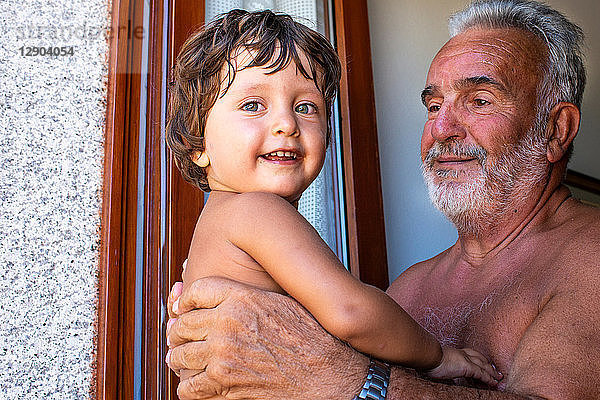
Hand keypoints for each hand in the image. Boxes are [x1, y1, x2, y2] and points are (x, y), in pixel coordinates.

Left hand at [166, 277, 368, 399]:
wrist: (328, 374)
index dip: (186, 301)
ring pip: (179, 356)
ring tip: (184, 361)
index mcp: (241, 297)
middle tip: (180, 340)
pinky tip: (198, 384)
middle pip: (183, 324)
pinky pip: (189, 387)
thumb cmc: (312, 338)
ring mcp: (222, 353)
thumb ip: (249, 296)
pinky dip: (190, 388)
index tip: (184, 308)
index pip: (197, 291)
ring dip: (180, 360)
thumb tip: (223, 297)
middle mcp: (227, 322)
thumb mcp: (282, 303)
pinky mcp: (223, 383)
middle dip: (179, 333)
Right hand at [426, 347, 502, 385]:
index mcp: (454, 351)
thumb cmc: (426, 359)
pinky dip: (489, 378)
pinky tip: (494, 382)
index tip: (484, 364)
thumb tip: (442, 374)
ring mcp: (464, 359)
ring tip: (498, 379)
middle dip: (488, 365)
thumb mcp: (436, 362)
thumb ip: (443, 366)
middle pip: (479, 358)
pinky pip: (481, 374)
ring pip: (483, 365)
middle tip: (496, 371)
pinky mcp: (466, 366)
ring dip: (492, 373)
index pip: (470, 354)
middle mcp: (461, 353)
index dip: (479, 359)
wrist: (426, 355)